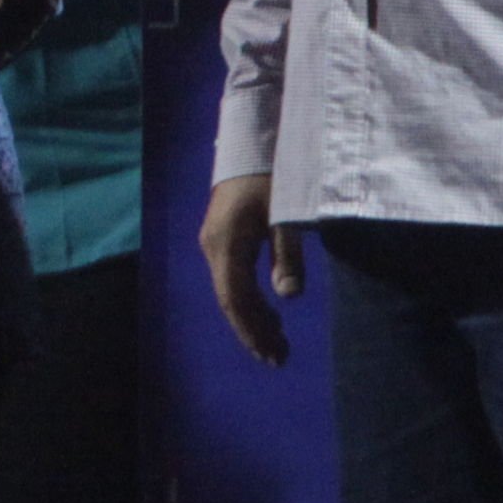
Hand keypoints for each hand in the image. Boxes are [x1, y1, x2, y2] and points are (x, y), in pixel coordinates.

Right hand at [200, 172, 299, 365]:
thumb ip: (287, 254)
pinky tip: (269, 313)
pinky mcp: (222, 238)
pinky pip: (232, 280)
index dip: (252, 329)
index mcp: (225, 243)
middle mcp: (213, 247)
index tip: (273, 353)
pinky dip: (250, 302)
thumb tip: (288, 297)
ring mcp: (214, 242)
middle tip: (279, 359)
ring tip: (277, 344)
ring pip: (230, 292)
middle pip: (230, 300)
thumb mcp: (285, 212)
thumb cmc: (271, 176)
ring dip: (252, 319)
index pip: (234, 298)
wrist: (252, 143)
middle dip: (253, 331)